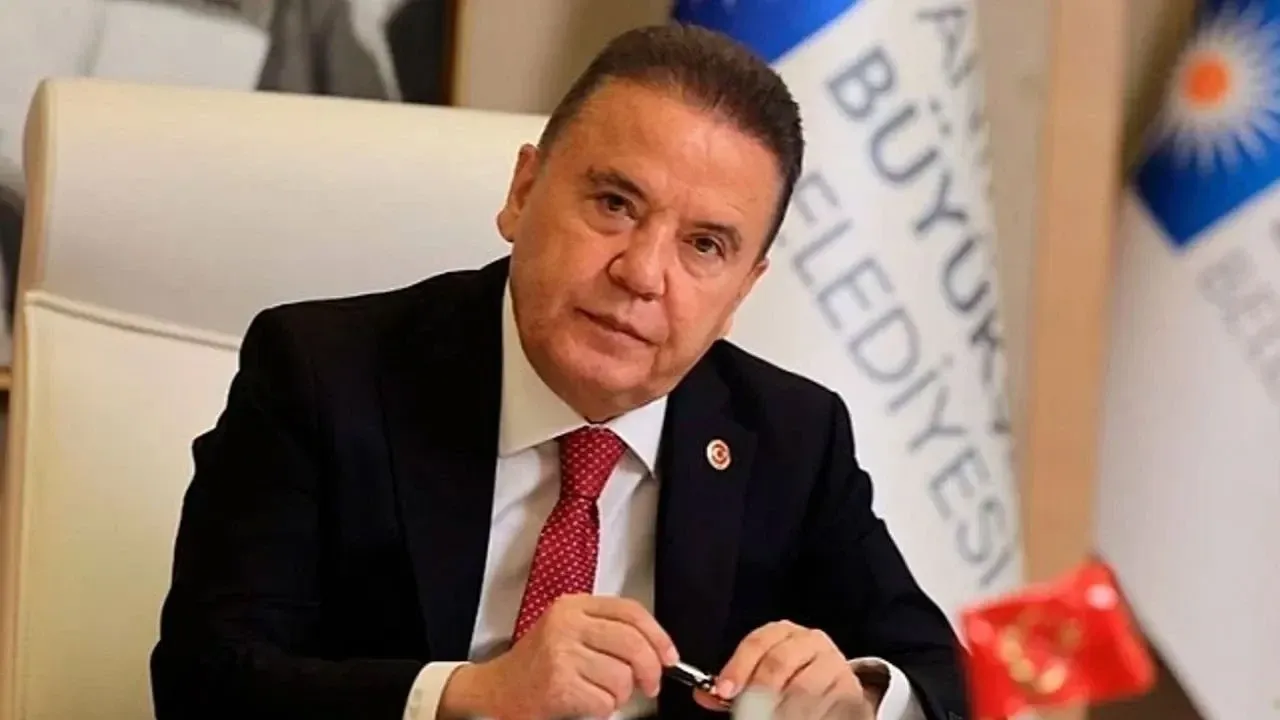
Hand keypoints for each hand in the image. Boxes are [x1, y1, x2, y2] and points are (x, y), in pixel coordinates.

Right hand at [441, 594, 678, 719]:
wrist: (496, 692)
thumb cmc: (538, 665)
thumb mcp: (569, 631)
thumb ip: (607, 631)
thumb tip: (658, 651)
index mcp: (573, 606)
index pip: (630, 611)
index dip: (658, 635)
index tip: (669, 657)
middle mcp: (566, 624)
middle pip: (633, 643)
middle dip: (649, 670)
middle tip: (649, 686)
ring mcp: (561, 654)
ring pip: (622, 677)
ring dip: (619, 695)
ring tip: (600, 693)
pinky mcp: (558, 685)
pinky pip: (605, 700)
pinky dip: (603, 708)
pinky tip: (585, 703)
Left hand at [693, 621, 875, 718]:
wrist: (834, 684)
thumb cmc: (790, 675)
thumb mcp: (760, 671)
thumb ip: (734, 683)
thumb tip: (704, 695)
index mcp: (783, 632)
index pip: (757, 643)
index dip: (738, 667)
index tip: (725, 691)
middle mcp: (810, 641)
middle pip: (780, 662)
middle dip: (758, 690)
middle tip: (747, 711)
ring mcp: (833, 663)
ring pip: (804, 686)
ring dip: (783, 707)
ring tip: (771, 716)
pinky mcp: (850, 688)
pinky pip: (826, 703)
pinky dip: (809, 713)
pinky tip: (796, 717)